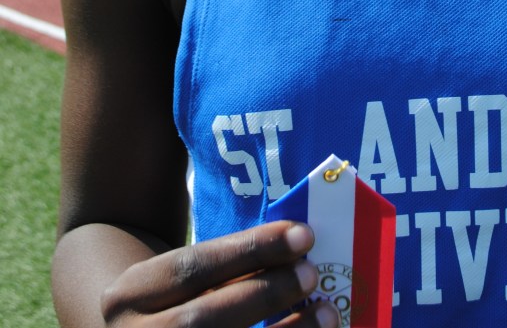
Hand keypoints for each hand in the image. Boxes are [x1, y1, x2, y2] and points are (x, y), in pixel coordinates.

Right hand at [100, 221, 339, 326]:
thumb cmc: (173, 306)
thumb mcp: (178, 282)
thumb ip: (225, 269)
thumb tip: (295, 250)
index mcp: (130, 295)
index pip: (193, 267)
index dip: (250, 250)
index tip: (302, 235)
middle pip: (202, 320)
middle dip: (263, 295)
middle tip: (311, 274)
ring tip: (327, 314)